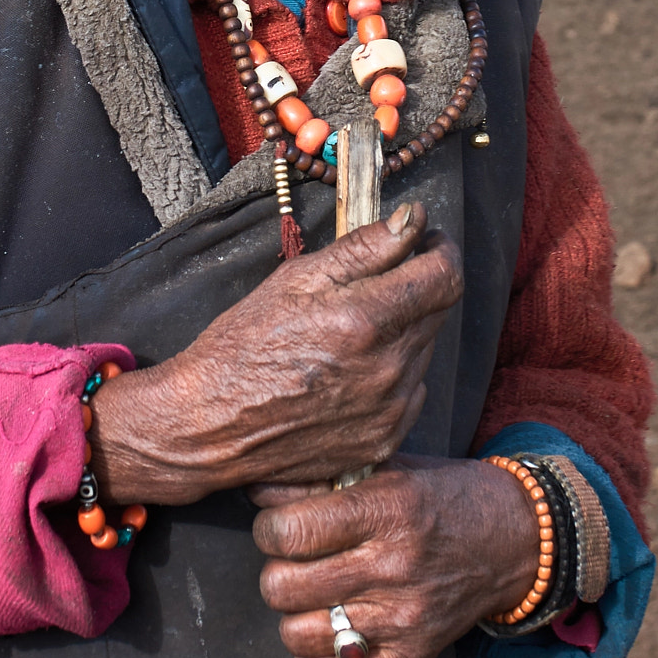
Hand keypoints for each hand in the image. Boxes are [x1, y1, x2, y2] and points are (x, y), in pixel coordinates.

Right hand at [89, 202, 462, 505]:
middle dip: (415, 287)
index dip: (442, 250)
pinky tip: (348, 372)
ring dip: (401, 331)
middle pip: (438, 311)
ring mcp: (390, 409)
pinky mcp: (385, 439)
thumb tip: (413, 219)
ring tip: (349, 334)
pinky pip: (409, 393)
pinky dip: (391, 374)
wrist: (212, 423)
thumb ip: (362, 248)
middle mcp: (388, 368)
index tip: (429, 240)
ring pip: (422, 351)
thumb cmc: (242, 344)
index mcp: (364, 320)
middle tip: (374, 283)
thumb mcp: (293, 280)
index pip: (444, 277)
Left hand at [250, 456, 540, 657]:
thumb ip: (318, 480)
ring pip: (300, 634)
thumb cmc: (436, 494)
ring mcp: (403, 618)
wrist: (513, 537)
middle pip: (283, 586)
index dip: (268, 527)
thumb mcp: (381, 468)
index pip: (287, 532)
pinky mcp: (414, 655)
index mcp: (382, 511)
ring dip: (293, 613)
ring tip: (311, 592)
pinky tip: (323, 634)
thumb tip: (255, 489)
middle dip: (276, 569)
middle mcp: (391, 567)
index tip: (279, 524)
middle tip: (294, 559)